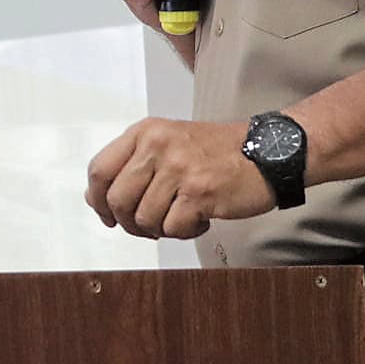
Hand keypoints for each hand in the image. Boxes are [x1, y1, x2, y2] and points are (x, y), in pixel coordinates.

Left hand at [84, 118, 272, 239]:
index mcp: (145, 132)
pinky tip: (200, 218)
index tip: (108, 214)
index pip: (99, 170)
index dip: (98, 200)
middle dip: (129, 223)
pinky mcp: (199, 192)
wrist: (267, 151)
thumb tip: (98, 199)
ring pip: (144, 219)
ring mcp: (179, 168)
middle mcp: (158, 146)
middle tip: (150, 224)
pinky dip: (185, 232)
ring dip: (161, 228)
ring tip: (181, 216)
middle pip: (117, 200)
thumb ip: (133, 165)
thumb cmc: (217, 151)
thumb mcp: (167, 142)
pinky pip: (173, 228)